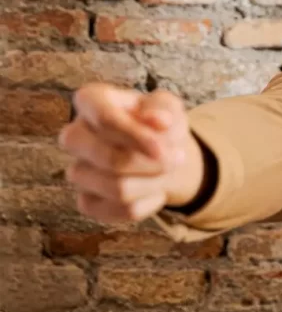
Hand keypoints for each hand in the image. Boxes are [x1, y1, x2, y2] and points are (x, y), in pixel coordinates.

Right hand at [60, 84, 204, 222]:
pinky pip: (119, 211)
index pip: (104, 119)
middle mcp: (74, 135)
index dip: (135, 136)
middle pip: (107, 159)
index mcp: (91, 100)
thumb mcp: (169, 106)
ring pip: (117, 188)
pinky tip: (156, 190)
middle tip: (177, 159)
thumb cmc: (160, 122)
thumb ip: (164, 108)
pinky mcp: (86, 201)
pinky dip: (148, 204)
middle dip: (150, 164)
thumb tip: (158, 120)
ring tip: (169, 169)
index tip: (163, 149)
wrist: (161, 151)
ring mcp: (77, 170)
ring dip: (155, 182)